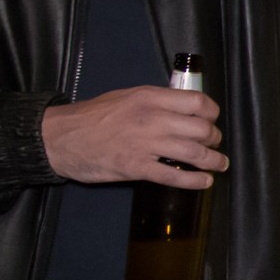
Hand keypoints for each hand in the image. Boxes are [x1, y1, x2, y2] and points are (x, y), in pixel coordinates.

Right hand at [41, 86, 226, 187]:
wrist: (59, 138)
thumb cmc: (92, 116)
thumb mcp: (126, 97)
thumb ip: (155, 102)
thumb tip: (182, 109)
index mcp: (151, 97)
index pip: (198, 103)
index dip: (211, 114)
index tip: (212, 121)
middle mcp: (153, 119)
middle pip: (201, 129)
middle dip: (214, 139)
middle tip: (214, 144)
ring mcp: (146, 144)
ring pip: (194, 153)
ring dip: (213, 161)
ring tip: (219, 164)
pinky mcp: (136, 168)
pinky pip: (174, 176)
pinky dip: (194, 180)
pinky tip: (204, 182)